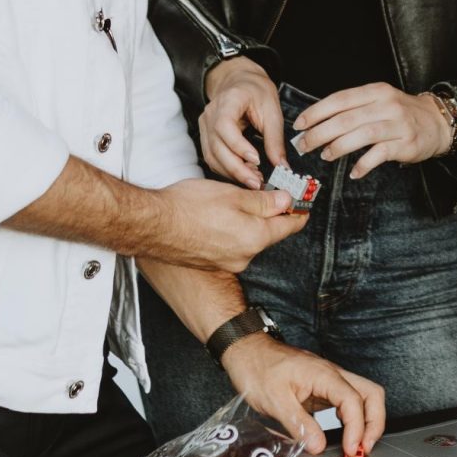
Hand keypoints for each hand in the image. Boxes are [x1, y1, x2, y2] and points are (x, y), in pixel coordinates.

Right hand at [147, 178, 308, 273]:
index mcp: (256, 237)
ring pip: (248, 239)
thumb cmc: (189, 207)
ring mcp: (227, 262)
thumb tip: (287, 202)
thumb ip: (264, 201)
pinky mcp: (210, 262)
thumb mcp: (233, 195)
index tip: (304, 203)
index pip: (289, 227)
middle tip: (268, 194)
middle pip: (269, 234)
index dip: (299, 212)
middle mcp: (245, 256)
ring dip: (248, 223)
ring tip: (233, 202)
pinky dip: (231, 231)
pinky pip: (230, 245)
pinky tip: (216, 217)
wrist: (152, 225)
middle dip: (271, 215)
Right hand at [199, 57, 282, 186]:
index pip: (225, 126)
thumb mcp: (272, 110)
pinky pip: (212, 157)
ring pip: (212, 156)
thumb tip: (282, 166)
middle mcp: (211, 113)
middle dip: (237, 168)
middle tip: (257, 182)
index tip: (257, 160)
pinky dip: (226, 169)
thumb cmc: (256, 91)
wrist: (240, 81)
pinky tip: (244, 174)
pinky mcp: (206, 136)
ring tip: (253, 180)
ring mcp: (205, 125)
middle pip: (217, 146)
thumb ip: (275, 139)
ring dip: (232, 172)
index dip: (238, 146)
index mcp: (228, 101)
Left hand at [220, 334, 386, 456]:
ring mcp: (329, 380)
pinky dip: (353, 419)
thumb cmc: (257, 369)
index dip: (356, 429)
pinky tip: (344, 435)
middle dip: (375, 423)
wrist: (246, 350)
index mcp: (323, 375)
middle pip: (372, 394)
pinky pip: (349, 401)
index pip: (354, 402)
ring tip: (357, 446)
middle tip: (363, 449)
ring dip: (367, 421)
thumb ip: (299, 424)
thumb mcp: (274, 401)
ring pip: (364, 396)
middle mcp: (332, 375)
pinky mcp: (323, 387)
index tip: (349, 450)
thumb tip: (319, 447)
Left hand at [289, 83, 454, 178]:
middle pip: (347, 118)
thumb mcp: (379, 101)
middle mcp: (386, 105)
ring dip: (339, 147)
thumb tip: (319, 122)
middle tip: (304, 144)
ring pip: (362, 134)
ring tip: (325, 155)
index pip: (340, 99)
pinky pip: (380, 154)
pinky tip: (354, 172)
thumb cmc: (402, 113)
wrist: (439, 122)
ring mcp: (397, 124)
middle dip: (320, 132)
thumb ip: (353, 109)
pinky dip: (364, 164)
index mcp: (375, 91)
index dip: (317, 112)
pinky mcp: (406, 143)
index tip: (300, 124)